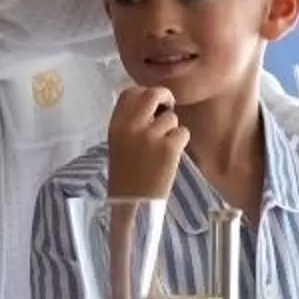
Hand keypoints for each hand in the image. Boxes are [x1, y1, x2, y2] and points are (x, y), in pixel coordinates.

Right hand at [105, 85, 188, 199]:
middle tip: (168, 108)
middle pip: (152, 94)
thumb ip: (130, 124)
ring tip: (162, 149)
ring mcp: (150, 136)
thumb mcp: (118, 145)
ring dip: (172, 130)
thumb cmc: (126, 178)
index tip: (151, 104)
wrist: (133, 205)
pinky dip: (180, 143)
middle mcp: (131, 126)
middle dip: (165, 97)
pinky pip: (183, 132)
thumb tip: (151, 106)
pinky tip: (170, 157)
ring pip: (172, 118)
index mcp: (116, 125)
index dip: (143, 94)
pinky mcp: (169, 147)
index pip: (129, 93)